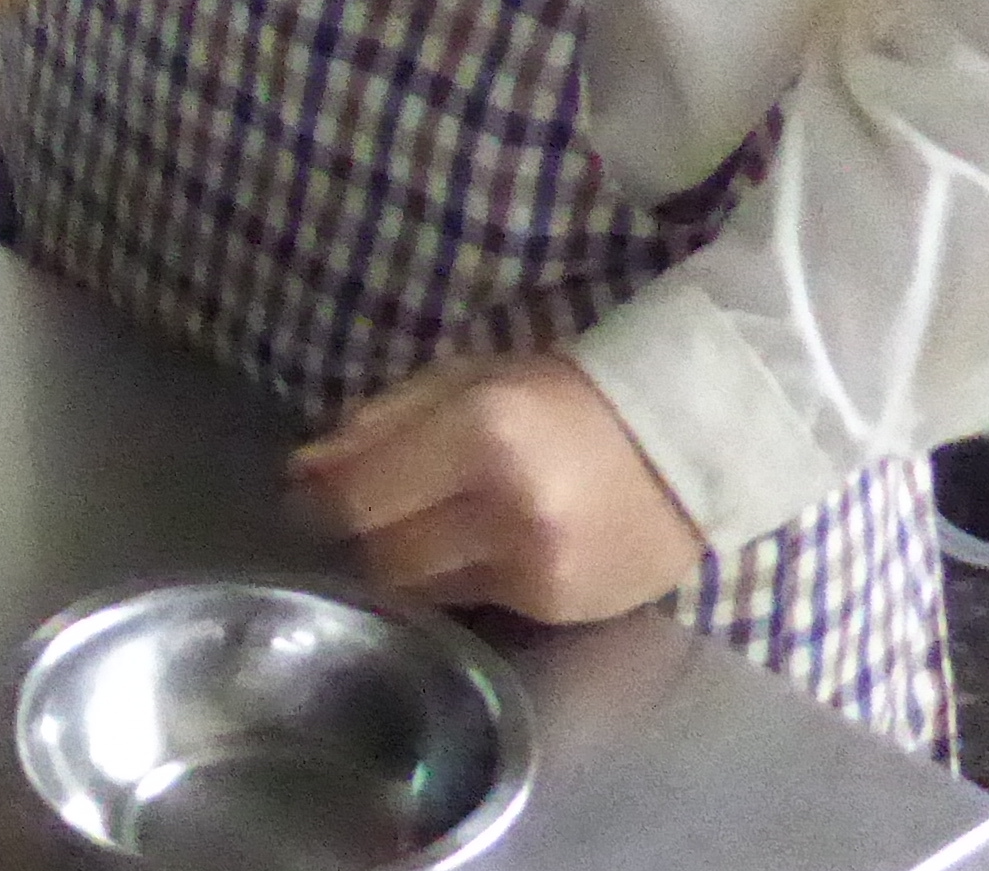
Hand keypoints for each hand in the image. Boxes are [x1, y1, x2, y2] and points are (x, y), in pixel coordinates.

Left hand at [286, 351, 704, 625]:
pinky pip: (474, 604)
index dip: (318, 500)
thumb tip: (303, 467)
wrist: (685, 442)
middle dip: (359, 536)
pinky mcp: (557, 609)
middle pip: (381, 553)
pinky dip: (460, 580)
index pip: (358, 495)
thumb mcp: (469, 380)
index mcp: (479, 433)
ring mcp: (535, 568)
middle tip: (364, 513)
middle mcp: (506, 509)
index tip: (304, 493)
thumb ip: (381, 421)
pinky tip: (479, 546)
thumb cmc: (563, 396)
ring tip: (424, 528)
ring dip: (406, 564)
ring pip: (421, 591)